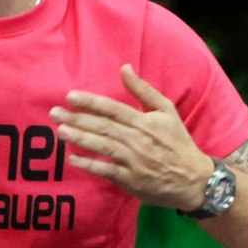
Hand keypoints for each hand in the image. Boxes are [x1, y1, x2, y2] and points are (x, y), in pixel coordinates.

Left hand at [51, 65, 211, 208]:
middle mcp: (138, 140)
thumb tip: (125, 68)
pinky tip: (73, 158)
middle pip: (104, 127)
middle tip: (54, 112)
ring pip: (103, 147)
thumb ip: (144, 90)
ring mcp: (134, 161)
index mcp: (145, 121)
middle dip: (78, 119)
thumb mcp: (167, 111)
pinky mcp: (131, 180)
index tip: (70, 96)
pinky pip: (107, 171)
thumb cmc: (178, 142)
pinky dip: (90, 165)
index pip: (113, 109)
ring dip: (81, 138)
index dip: (91, 102)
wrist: (193, 179)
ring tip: (61, 131)